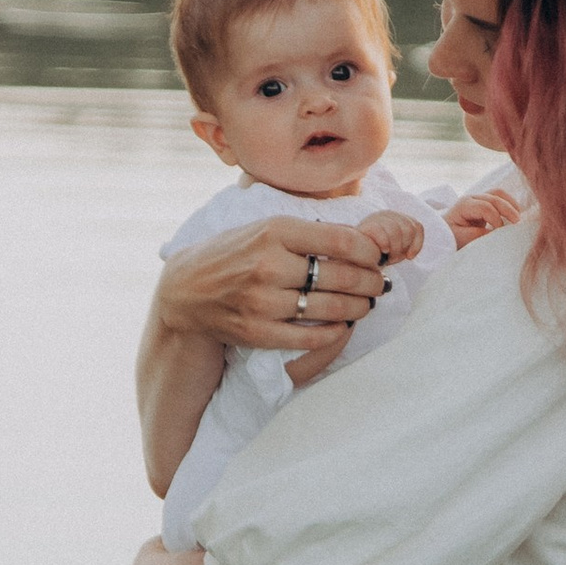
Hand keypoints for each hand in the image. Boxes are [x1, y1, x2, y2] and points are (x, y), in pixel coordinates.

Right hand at [151, 214, 392, 364]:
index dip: (369, 251)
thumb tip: (361, 240)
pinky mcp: (258, 332)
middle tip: (379, 284)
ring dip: (358, 307)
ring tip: (366, 304)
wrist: (186, 291)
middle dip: (370, 282)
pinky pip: (312, 337)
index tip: (378, 257)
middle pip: (342, 275)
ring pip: (331, 308)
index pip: (341, 239)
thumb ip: (309, 232)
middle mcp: (268, 265)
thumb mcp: (265, 228)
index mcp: (274, 230)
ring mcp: (263, 301)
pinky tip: (342, 325)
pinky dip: (335, 332)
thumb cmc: (235, 254)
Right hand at [355, 208, 426, 265]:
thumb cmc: (377, 253)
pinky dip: (385, 244)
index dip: (417, 244)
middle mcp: (389, 215)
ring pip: (396, 231)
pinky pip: (382, 233)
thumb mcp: (397, 250)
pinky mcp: (367, 225)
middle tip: (393, 258)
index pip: (416, 226)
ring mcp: (377, 218)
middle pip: (408, 229)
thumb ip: (407, 246)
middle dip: (403, 247)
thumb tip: (410, 253)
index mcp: (398, 218)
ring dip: (394, 249)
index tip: (409, 257)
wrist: (355, 256)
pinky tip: (382, 251)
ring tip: (387, 257)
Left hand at [444, 188, 524, 246]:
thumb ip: (476, 235)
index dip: (495, 218)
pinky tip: (515, 215)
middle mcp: (472, 198)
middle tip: (517, 223)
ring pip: (498, 193)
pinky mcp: (485, 202)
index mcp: (464, 205)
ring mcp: (479, 198)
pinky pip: (500, 197)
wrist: (443, 232)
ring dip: (510, 203)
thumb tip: (495, 234)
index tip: (499, 232)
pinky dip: (509, 204)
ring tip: (518, 217)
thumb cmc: (450, 236)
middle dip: (508, 209)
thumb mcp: (460, 238)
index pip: (485, 207)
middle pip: (494, 196)